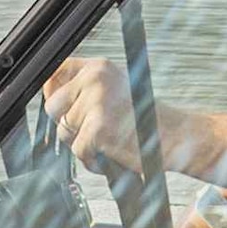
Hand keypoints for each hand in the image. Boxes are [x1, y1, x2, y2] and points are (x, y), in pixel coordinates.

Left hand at [44, 54, 140, 169]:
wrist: (177, 137)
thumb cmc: (146, 120)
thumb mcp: (115, 91)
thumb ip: (84, 90)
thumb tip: (49, 96)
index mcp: (99, 67)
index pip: (54, 73)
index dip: (53, 93)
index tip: (63, 107)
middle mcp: (96, 80)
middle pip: (53, 107)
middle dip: (68, 122)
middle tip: (95, 129)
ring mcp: (96, 103)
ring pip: (64, 131)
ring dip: (82, 143)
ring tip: (110, 141)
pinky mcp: (98, 129)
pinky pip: (78, 150)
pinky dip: (93, 160)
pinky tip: (112, 153)